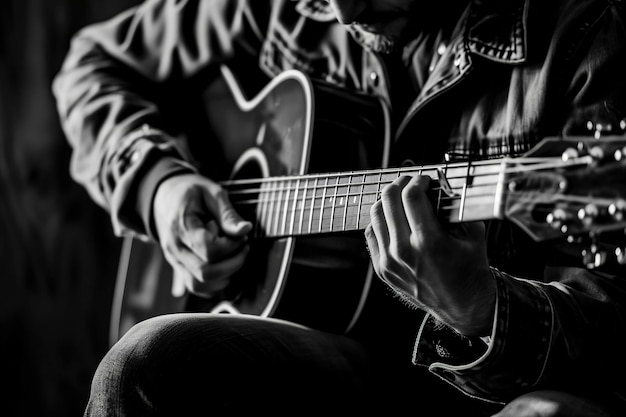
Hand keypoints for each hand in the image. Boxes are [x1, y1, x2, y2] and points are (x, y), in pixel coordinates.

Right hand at [153, 173, 251, 297]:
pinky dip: (215, 284)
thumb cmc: (191, 193)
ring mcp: (175, 261)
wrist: (165, 197)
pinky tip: (226, 267)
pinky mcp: (179, 269)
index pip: (209, 250)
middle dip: (233, 263)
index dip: (232, 246)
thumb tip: (245, 230)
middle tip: (243, 247)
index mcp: (182, 227)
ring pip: (200, 285)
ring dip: (225, 276)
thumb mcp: (212, 192)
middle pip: (205, 272)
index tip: (241, 235)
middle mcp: (175, 249)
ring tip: (235, 257)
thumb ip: (227, 213)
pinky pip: (197, 288)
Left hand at [364, 175, 495, 335]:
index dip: (417, 180)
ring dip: (388, 200)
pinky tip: (393, 218)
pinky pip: (371, 234)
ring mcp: (389, 262)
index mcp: (428, 242)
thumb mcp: (473, 235)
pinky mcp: (381, 269)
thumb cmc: (470, 270)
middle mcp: (404, 251)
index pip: (411, 196)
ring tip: (401, 197)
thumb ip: (457, 208)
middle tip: (410, 182)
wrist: (463, 306)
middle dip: (400, 183)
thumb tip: (443, 184)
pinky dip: (380, 221)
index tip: (425, 179)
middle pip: (388, 199)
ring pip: (375, 214)